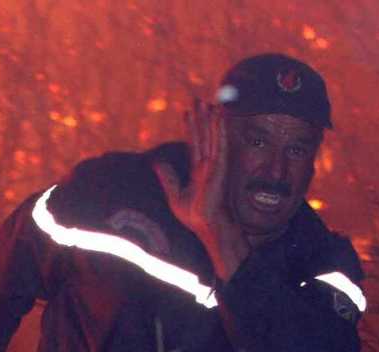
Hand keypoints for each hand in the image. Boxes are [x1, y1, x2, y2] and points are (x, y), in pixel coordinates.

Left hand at [154, 99, 246, 281]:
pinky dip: (220, 129)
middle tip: (199, 99)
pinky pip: (219, 143)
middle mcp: (207, 164)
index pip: (193, 143)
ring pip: (212, 136)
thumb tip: (158, 163)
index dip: (191, 127)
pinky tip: (220, 117)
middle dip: (201, 117)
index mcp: (197, 170)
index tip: (187, 113)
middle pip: (204, 135)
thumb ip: (168, 178)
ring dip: (212, 119)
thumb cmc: (193, 215)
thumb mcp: (175, 195)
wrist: (204, 225)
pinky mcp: (219, 166)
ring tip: (210, 102)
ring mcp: (214, 164)